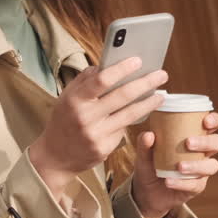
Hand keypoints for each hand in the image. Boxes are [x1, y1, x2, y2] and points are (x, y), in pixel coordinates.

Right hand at [28, 57, 167, 194]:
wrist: (55, 157)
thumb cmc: (64, 121)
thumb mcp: (67, 98)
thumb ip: (86, 80)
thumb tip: (108, 65)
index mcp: (75, 100)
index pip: (101, 80)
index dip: (122, 69)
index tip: (138, 60)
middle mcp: (86, 117)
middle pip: (122, 96)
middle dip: (145, 83)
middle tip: (161, 75)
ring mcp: (96, 135)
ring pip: (130, 114)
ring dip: (149, 102)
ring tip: (161, 94)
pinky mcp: (105, 148)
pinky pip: (123, 129)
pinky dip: (133, 119)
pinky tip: (142, 112)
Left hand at [132, 111, 217, 217]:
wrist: (146, 193)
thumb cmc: (150, 166)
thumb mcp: (144, 154)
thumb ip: (144, 144)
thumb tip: (149, 134)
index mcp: (194, 136)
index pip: (212, 124)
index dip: (214, 120)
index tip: (205, 121)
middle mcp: (202, 152)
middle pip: (217, 143)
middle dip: (206, 142)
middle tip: (188, 142)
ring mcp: (201, 170)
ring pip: (212, 166)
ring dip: (197, 165)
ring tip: (179, 166)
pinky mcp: (196, 187)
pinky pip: (196, 185)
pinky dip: (182, 183)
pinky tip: (169, 181)